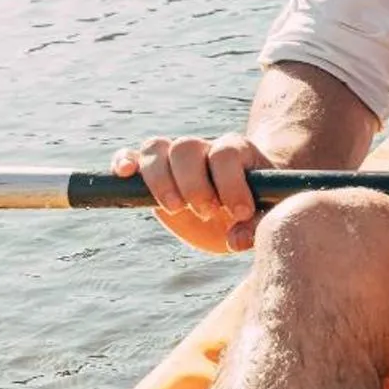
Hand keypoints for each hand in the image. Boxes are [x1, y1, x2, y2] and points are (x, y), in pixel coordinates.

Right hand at [112, 133, 272, 253]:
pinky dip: (124, 160)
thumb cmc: (256, 209)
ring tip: (176, 209)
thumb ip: (257, 227)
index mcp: (236, 152)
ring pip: (157, 148)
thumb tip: (235, 240)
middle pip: (185, 148)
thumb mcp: (264, 217)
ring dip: (160, 181)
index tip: (240, 213)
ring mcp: (177, 159)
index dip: (230, 183)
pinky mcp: (155, 174)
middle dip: (193, 186)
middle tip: (208, 213)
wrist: (242, 206)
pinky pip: (134, 155)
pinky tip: (124, 174)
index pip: (225, 153)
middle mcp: (204, 149)